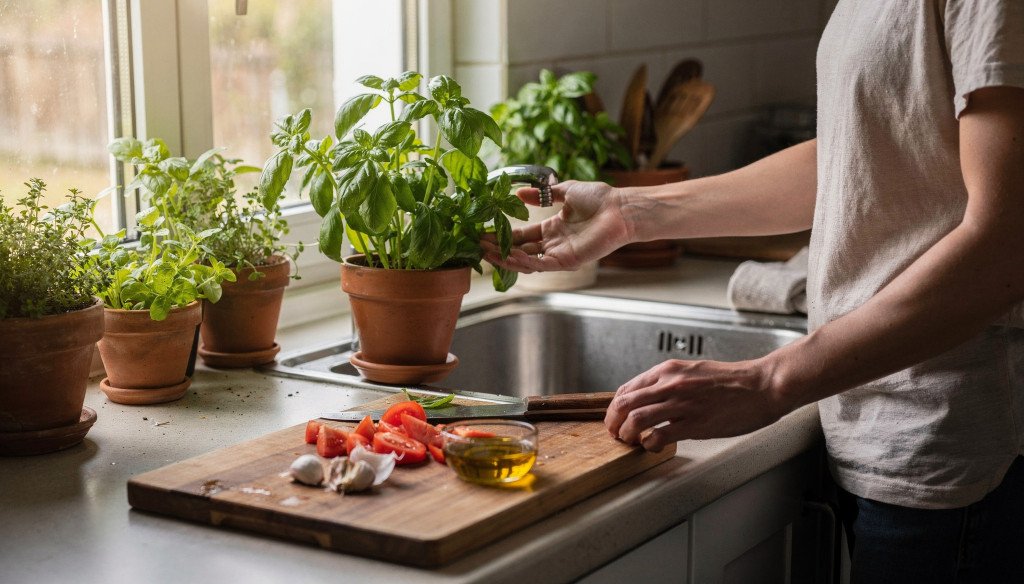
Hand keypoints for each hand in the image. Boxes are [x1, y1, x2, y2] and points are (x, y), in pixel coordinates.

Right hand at [481, 180, 631, 271]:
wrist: (620, 208)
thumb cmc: (600, 199)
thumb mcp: (565, 191)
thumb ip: (542, 194)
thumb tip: (519, 192)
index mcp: (552, 229)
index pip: (521, 236)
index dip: (502, 234)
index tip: (483, 231)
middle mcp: (553, 244)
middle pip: (519, 250)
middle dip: (497, 248)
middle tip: (476, 243)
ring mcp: (559, 255)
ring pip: (525, 262)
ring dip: (504, 257)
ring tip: (485, 250)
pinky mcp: (567, 262)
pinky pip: (540, 265)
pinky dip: (522, 262)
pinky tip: (507, 255)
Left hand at [604, 358, 790, 451]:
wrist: (761, 386)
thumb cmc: (733, 381)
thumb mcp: (693, 372)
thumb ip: (671, 382)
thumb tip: (652, 397)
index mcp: (669, 370)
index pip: (628, 388)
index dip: (616, 406)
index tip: (616, 417)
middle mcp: (670, 384)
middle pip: (625, 403)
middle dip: (614, 422)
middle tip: (615, 433)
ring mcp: (681, 404)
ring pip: (636, 419)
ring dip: (627, 434)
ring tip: (630, 442)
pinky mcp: (694, 423)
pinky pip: (659, 436)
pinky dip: (649, 444)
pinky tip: (653, 447)